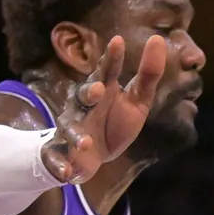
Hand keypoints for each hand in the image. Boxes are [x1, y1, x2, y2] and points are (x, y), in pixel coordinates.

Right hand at [43, 35, 167, 183]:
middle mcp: (83, 106)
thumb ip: (148, 74)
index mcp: (102, 90)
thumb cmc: (114, 123)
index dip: (111, 58)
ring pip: (68, 128)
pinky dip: (59, 166)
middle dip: (88, 92)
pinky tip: (67, 175)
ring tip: (87, 142)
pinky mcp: (60, 153)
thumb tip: (158, 39)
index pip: (107, 71)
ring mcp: (70, 129)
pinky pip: (55, 158)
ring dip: (76, 135)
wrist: (92, 158)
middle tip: (99, 89)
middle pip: (82, 95)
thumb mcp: (137, 101)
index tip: (118, 42)